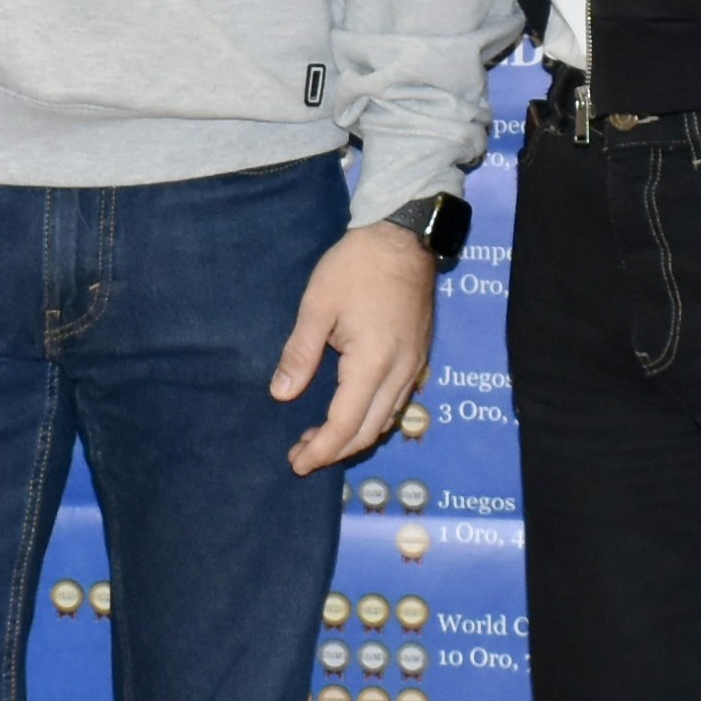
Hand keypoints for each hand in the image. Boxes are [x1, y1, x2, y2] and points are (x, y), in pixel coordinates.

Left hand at [267, 220, 437, 475]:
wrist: (403, 237)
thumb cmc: (356, 266)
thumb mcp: (318, 306)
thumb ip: (300, 354)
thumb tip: (282, 395)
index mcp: (372, 364)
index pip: (345, 424)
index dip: (320, 450)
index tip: (296, 462)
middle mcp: (399, 373)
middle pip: (369, 432)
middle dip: (335, 451)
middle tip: (302, 456)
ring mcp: (414, 367)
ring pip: (386, 421)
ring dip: (354, 437)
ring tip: (320, 439)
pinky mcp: (418, 357)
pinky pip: (397, 404)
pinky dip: (372, 419)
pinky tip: (351, 413)